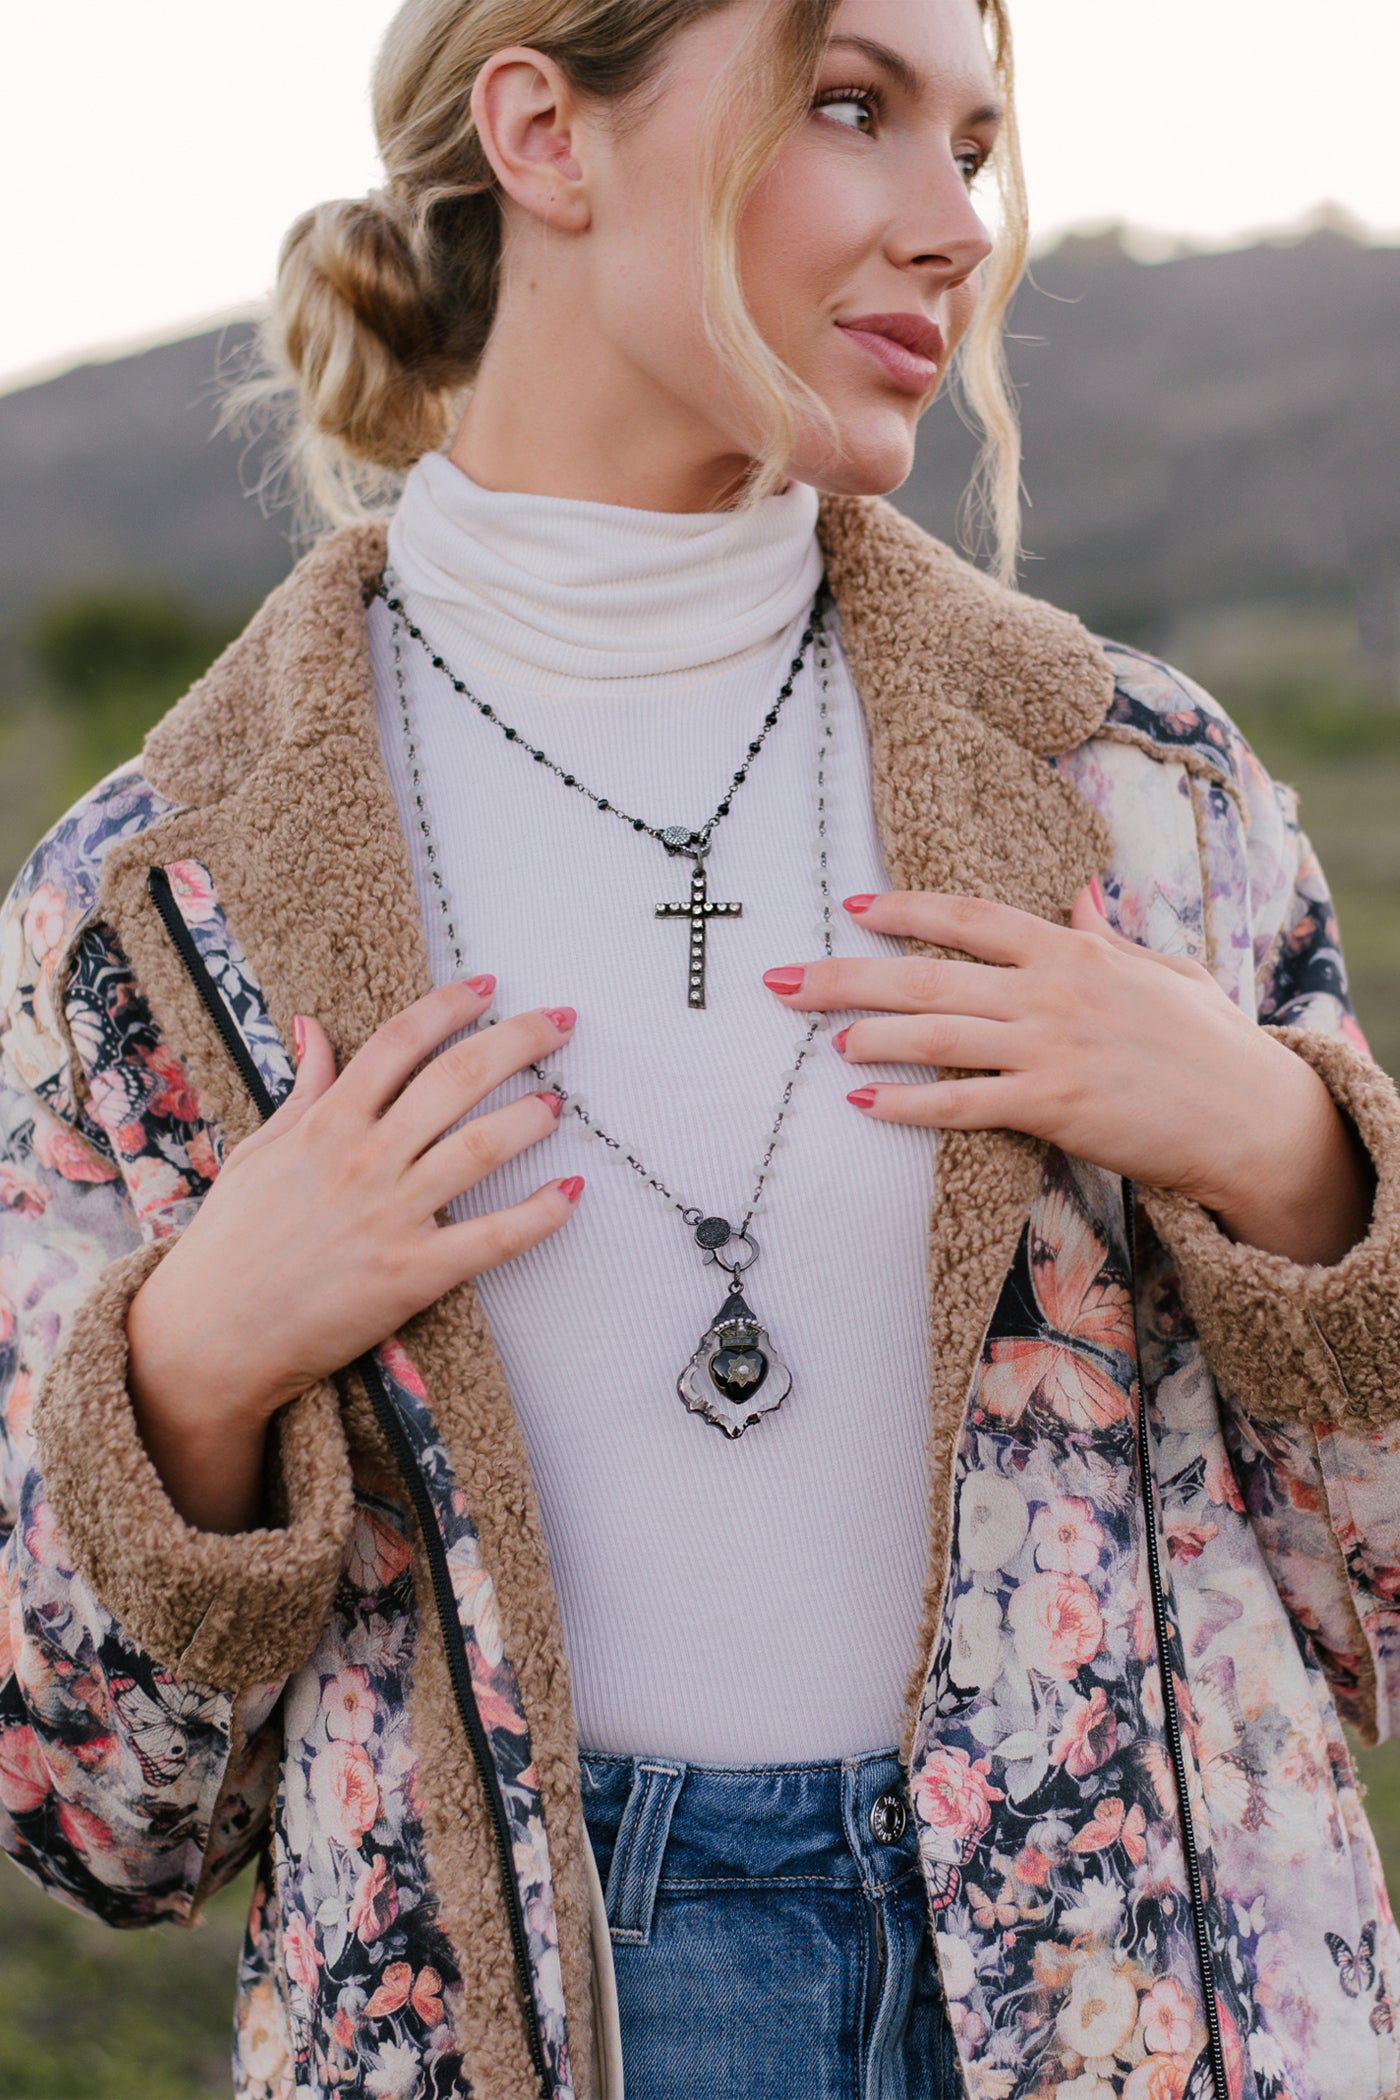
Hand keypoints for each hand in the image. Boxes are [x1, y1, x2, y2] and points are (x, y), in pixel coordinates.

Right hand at [128, 977, 581, 1529]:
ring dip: (530, 1118)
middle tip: (562, 1022)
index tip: (488, 986)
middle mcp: (364, 1159)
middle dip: (518, 1041)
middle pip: (455, 1079)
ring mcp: (391, 1215)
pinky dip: (540, 1215)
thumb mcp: (258, 1152)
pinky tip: (572, 1193)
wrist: (209, 1338)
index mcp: (326, 1124)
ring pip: (480, 1148)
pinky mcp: (412, 1274)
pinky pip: (492, 1238)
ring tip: (558, 1106)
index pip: (397, 1043)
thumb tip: (314, 1029)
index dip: (447, 1007)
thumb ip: (301, 1090)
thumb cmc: (229, 1244)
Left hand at [763, 887, 1373, 1265]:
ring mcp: (1050, 1048)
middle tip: (782, 979)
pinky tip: (865, 1103)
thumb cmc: (1208, 1043)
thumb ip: (1109, 934)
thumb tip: (1080, 896)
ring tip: (823, 1036)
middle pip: (929, 973)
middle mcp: (1052, 989)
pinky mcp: (1053, 1106)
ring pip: (937, 1034)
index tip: (852, 905)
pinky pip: (963, 1103)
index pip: (970, 916)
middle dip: (846, 974)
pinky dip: (909, 1103)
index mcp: (1073, 949)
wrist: (1251, 1114)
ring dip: (871, 1033)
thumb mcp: (1162, 969)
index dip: (906, 908)